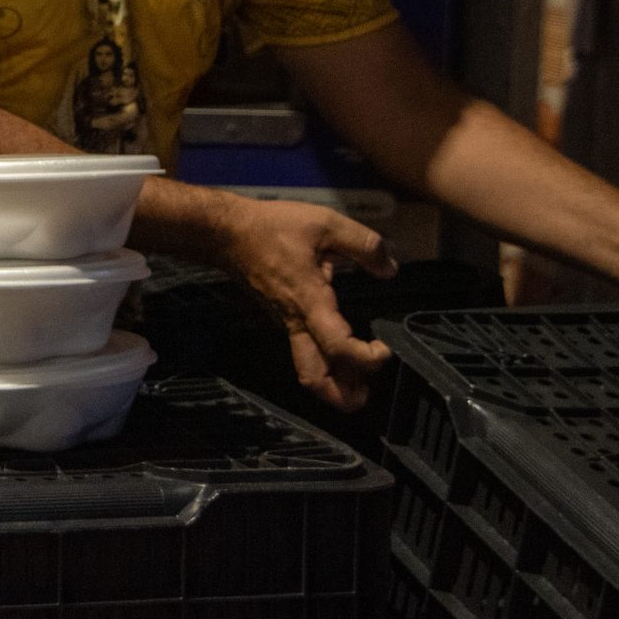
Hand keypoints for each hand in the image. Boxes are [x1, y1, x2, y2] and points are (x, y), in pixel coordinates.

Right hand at [208, 196, 398, 411]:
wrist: (228, 233)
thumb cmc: (274, 228)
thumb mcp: (325, 223)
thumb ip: (363, 244)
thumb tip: (390, 268)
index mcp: (310, 301)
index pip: (337, 347)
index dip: (364, 358)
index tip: (384, 348)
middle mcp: (297, 321)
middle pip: (313, 377)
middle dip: (341, 396)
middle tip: (366, 394)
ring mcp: (287, 323)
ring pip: (307, 369)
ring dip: (333, 385)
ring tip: (359, 384)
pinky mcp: (282, 319)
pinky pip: (304, 351)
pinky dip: (325, 364)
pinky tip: (341, 354)